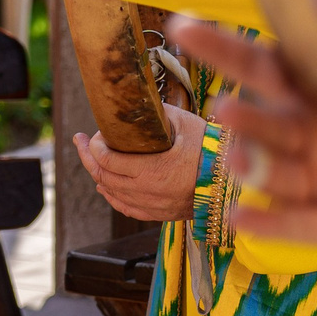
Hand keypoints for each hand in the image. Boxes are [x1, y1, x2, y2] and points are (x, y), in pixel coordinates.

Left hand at [71, 102, 206, 221]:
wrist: (237, 182)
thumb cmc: (212, 149)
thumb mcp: (184, 123)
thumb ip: (155, 114)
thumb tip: (134, 101)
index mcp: (152, 170)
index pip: (106, 160)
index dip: (93, 145)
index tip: (94, 133)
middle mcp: (149, 192)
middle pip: (103, 177)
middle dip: (87, 157)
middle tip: (79, 141)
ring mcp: (154, 206)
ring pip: (112, 193)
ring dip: (97, 175)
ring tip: (90, 159)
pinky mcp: (161, 214)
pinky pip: (126, 208)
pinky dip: (111, 195)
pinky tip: (105, 185)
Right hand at [173, 19, 316, 253]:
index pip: (263, 66)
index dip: (220, 48)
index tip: (182, 28)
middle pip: (262, 120)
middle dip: (240, 115)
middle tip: (226, 109)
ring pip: (278, 171)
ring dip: (253, 162)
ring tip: (241, 154)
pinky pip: (304, 226)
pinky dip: (272, 223)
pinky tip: (240, 218)